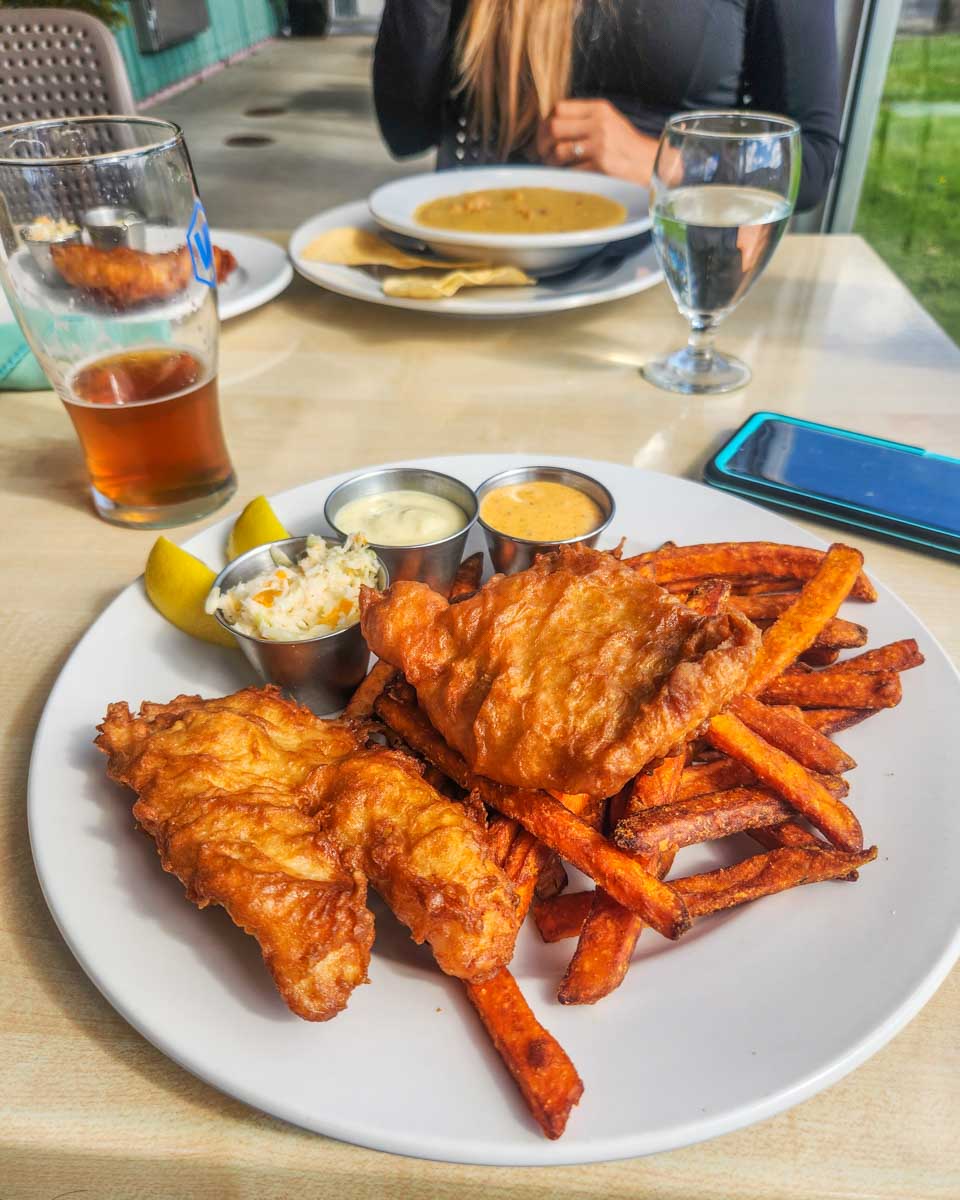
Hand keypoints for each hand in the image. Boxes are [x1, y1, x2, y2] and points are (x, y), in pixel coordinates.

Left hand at [536, 99, 658, 185]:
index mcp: (599, 109)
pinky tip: (567, 174)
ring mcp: (600, 145)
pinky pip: (571, 170)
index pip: (559, 108)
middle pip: (554, 127)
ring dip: (550, 161)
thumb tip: (549, 127)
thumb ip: (583, 120)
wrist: (649, 163)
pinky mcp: (601, 165)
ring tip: (553, 165)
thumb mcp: (608, 122)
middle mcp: (599, 123)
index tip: (543, 135)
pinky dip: (565, 174)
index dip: (545, 122)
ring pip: (559, 150)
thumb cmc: (625, 146)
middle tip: (542, 153)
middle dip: (542, 143)